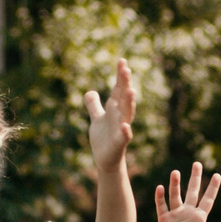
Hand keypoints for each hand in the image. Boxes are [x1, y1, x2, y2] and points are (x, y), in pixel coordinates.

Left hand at [82, 59, 137, 176]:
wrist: (105, 160)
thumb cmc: (103, 139)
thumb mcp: (96, 119)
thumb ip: (94, 105)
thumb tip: (89, 92)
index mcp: (114, 109)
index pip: (118, 90)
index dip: (120, 76)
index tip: (121, 61)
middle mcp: (119, 116)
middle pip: (123, 98)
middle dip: (124, 84)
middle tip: (126, 69)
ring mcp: (121, 129)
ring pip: (126, 114)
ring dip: (129, 103)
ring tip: (131, 91)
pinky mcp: (119, 144)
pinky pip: (123, 137)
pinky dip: (125, 132)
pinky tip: (125, 126)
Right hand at [152, 163, 220, 221]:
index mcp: (200, 216)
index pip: (208, 199)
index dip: (213, 188)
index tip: (218, 175)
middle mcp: (188, 212)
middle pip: (192, 191)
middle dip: (195, 178)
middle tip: (197, 164)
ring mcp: (176, 214)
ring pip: (176, 196)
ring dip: (175, 185)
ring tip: (176, 172)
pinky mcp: (165, 219)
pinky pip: (162, 206)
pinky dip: (160, 198)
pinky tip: (160, 187)